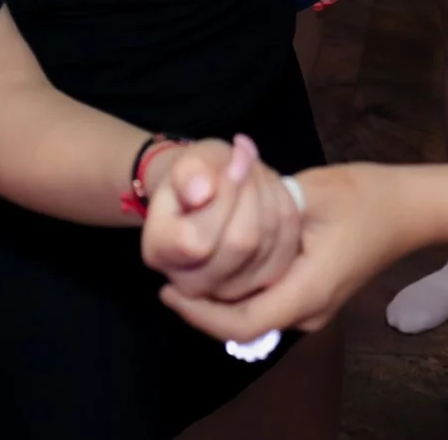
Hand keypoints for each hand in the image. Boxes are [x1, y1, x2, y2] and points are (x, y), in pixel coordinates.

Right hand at [141, 135, 304, 304]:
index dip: (225, 196)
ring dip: (270, 195)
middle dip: (252, 192)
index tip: (235, 157)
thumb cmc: (194, 175)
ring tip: (256, 170)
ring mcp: (227, 290)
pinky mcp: (262, 281)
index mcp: (160, 251)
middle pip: (240, 243)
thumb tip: (202, 193)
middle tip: (248, 158)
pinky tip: (271, 188)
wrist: (206, 192)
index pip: (198, 240)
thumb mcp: (186, 162)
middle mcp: (189, 282)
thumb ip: (189, 174)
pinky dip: (285, 208)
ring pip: (267, 242)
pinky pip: (286, 244)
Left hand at [161, 163, 416, 339]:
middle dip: (202, 305)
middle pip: (242, 324)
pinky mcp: (315, 295)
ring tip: (187, 266)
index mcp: (308, 292)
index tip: (166, 289)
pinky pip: (269, 301)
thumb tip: (224, 213)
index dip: (198, 313)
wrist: (411, 207)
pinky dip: (240, 288)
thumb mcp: (311, 194)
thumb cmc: (365, 197)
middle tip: (168, 273)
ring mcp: (314, 307)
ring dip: (220, 297)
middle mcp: (309, 311)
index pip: (240, 323)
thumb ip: (266, 213)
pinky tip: (221, 260)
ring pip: (254, 314)